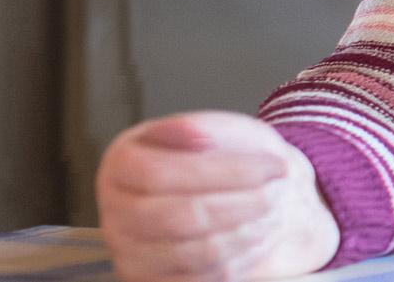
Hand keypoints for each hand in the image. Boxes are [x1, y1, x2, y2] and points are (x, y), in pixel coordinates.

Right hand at [97, 111, 340, 281]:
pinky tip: (261, 234)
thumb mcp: (216, 128)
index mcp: (121, 164)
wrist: (227, 191)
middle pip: (179, 217)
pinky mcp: (153, 280)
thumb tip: (193, 132)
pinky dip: (240, 257)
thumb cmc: (221, 156)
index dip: (225, 172)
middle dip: (241, 204)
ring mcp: (129, 252)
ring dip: (245, 232)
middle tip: (278, 191)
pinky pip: (203, 278)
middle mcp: (115, 211)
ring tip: (274, 211)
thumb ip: (202, 126)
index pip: (161, 174)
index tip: (273, 166)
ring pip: (194, 253)